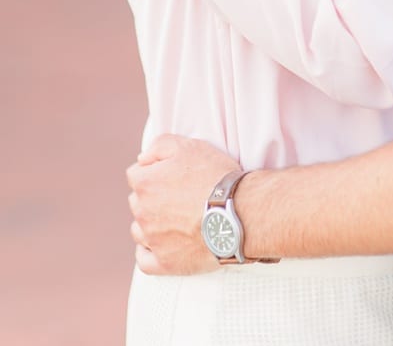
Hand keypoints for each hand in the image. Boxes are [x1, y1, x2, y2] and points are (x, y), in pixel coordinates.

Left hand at [128, 134, 237, 275]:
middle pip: (138, 203)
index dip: (156, 173)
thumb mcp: (190, 146)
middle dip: (154, 199)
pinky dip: (150, 252)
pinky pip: (144, 260)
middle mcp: (142, 212)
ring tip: (179, 220)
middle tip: (181, 197)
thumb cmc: (217, 177)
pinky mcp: (164, 262)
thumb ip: (160, 145)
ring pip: (140, 230)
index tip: (174, 176)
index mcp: (145, 183)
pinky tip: (163, 244)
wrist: (241, 212)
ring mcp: (152, 239)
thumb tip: (142, 159)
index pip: (137, 175)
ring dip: (152, 225)